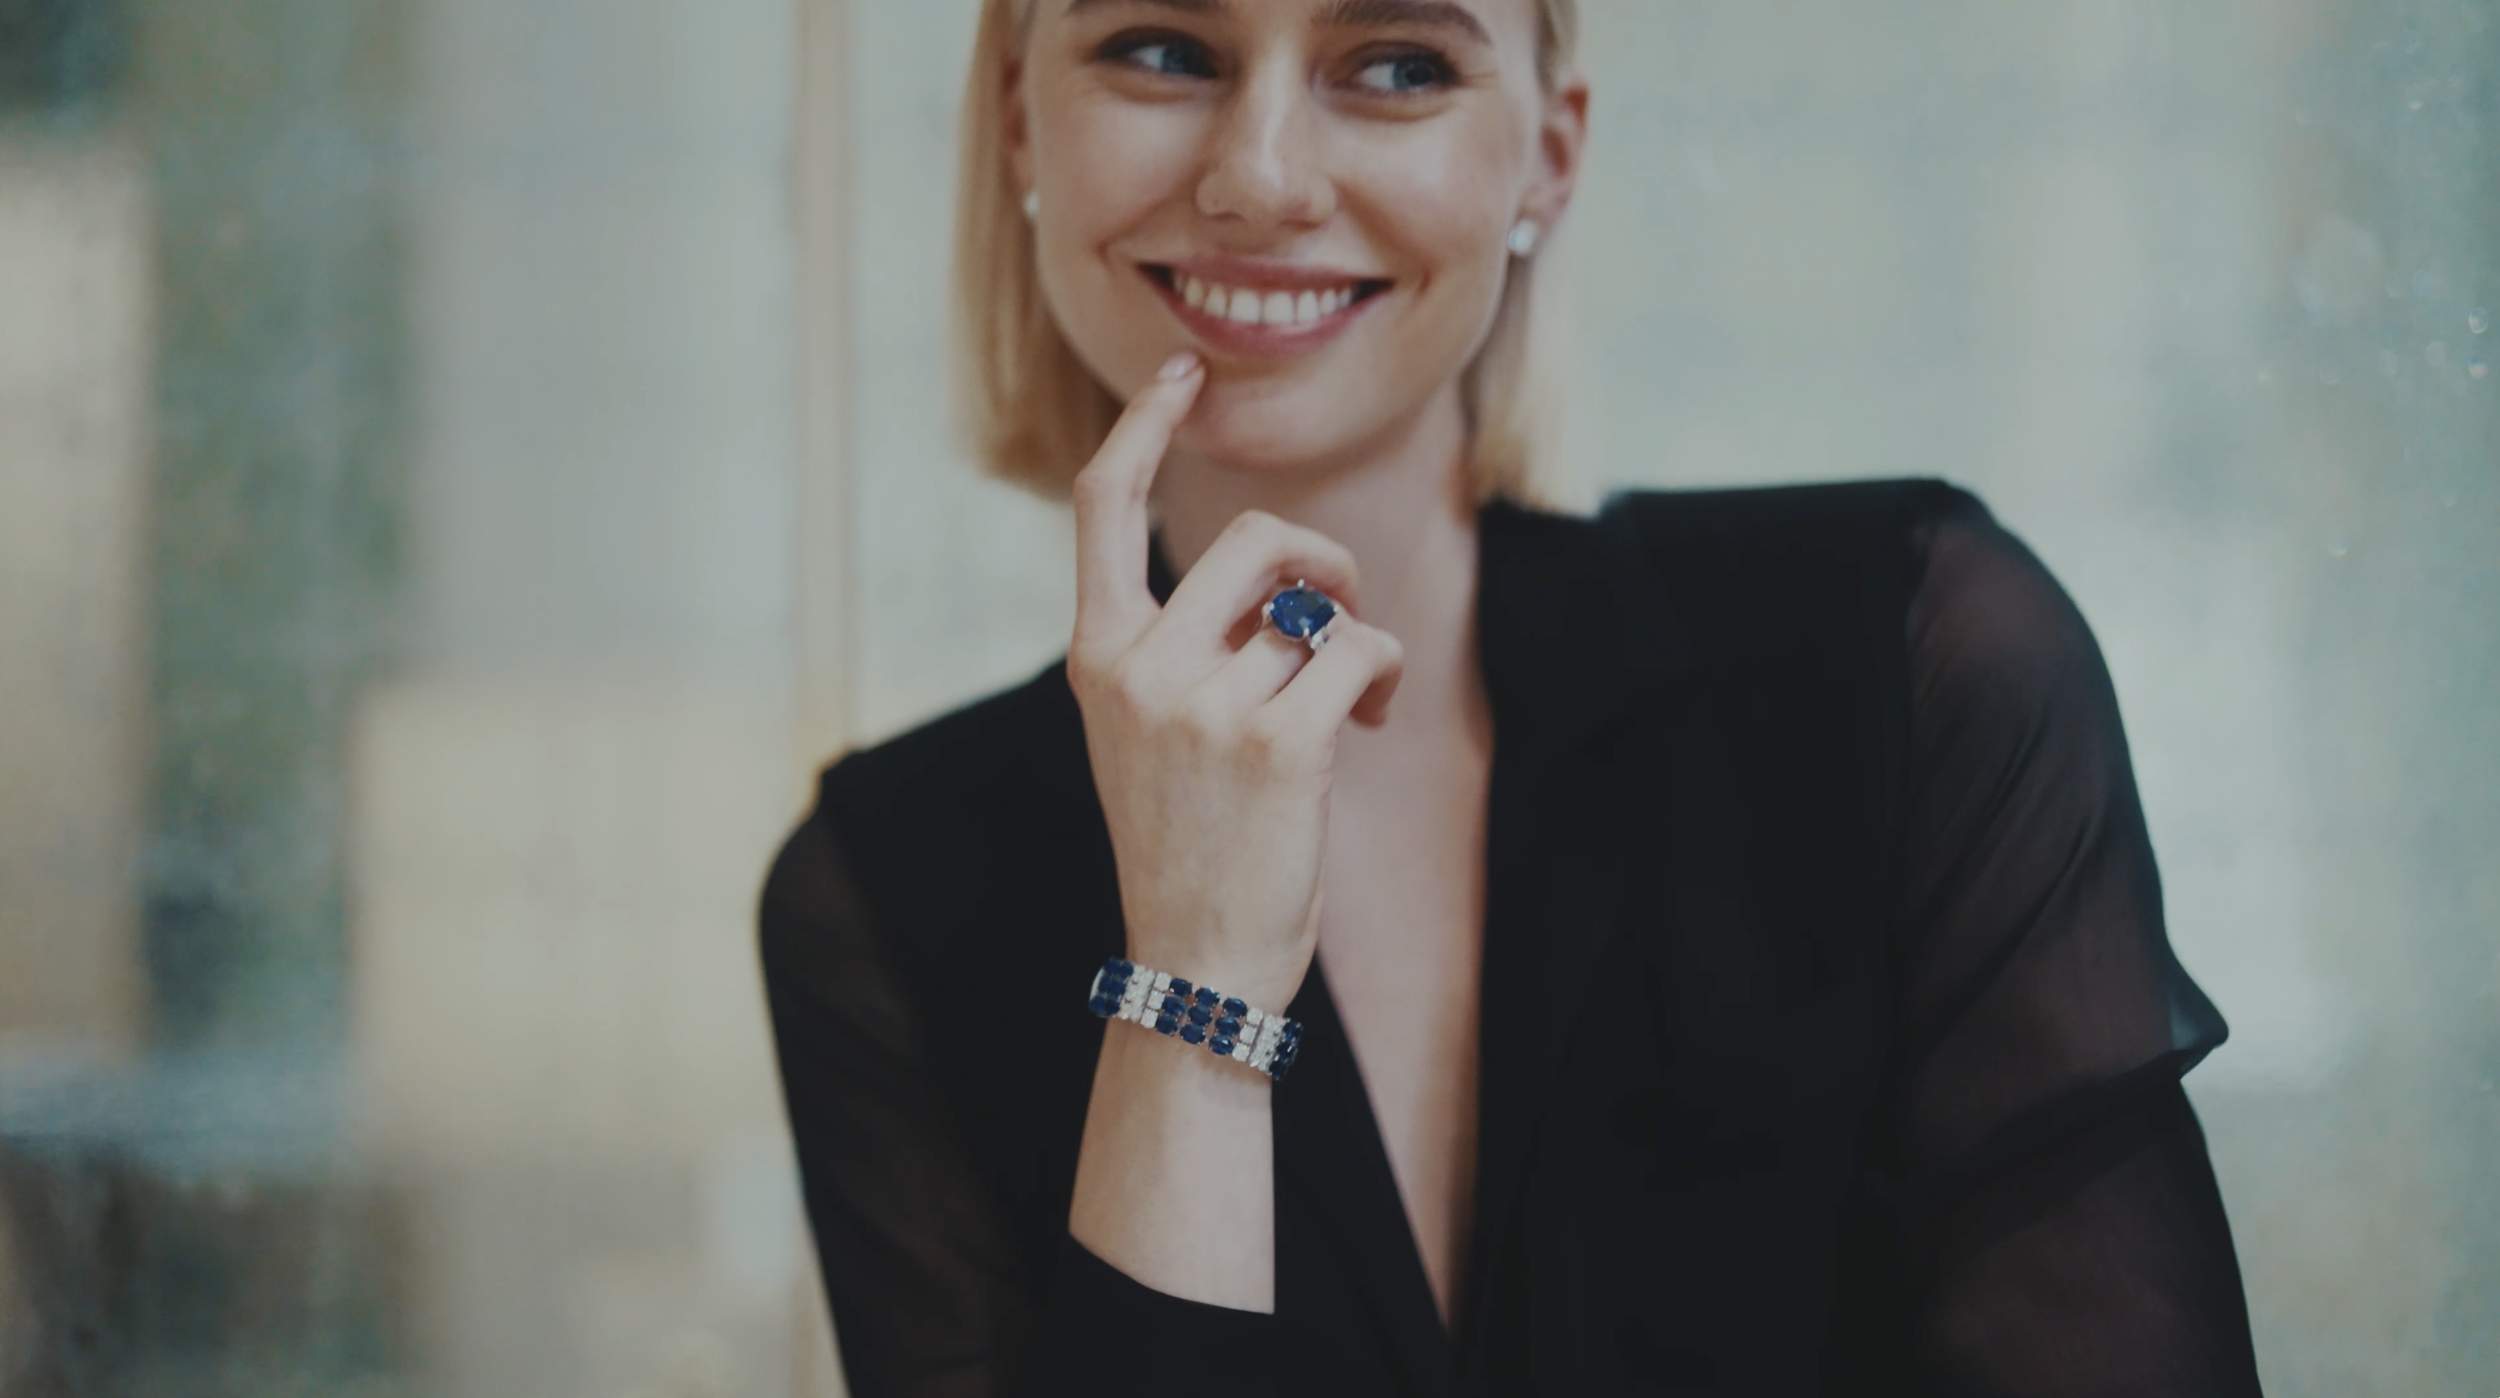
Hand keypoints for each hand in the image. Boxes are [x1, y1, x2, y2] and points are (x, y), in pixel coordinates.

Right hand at [1067, 353, 1405, 1012]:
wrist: (1193, 961)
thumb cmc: (1187, 843)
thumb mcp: (1145, 730)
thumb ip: (1179, 645)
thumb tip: (1279, 576)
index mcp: (1099, 654)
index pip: (1102, 510)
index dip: (1142, 429)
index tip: (1178, 378)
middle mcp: (1140, 666)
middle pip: (1257, 539)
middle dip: (1323, 564)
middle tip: (1340, 616)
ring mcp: (1203, 703)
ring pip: (1320, 607)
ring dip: (1353, 645)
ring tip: (1347, 701)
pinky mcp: (1277, 741)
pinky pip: (1357, 650)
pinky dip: (1377, 677)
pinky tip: (1365, 720)